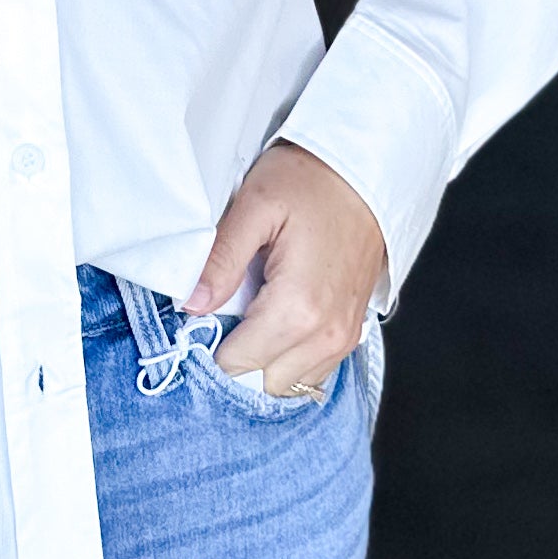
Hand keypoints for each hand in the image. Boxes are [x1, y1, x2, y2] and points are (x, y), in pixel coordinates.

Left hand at [190, 143, 386, 398]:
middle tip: (223, 318)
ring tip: (250, 318)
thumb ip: (221, 259)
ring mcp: (344, 338)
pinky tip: (275, 325)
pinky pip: (313, 372)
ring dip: (263, 363)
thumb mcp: (255, 206)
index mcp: (298, 308)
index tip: (200, 322)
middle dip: (236, 361)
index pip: (237, 365)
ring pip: (289, 385)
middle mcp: (326, 334)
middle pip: (262, 384)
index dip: (210, 348)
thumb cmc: (312, 182)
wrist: (366, 173)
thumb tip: (191, 304)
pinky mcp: (351, 332)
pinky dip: (288, 360)